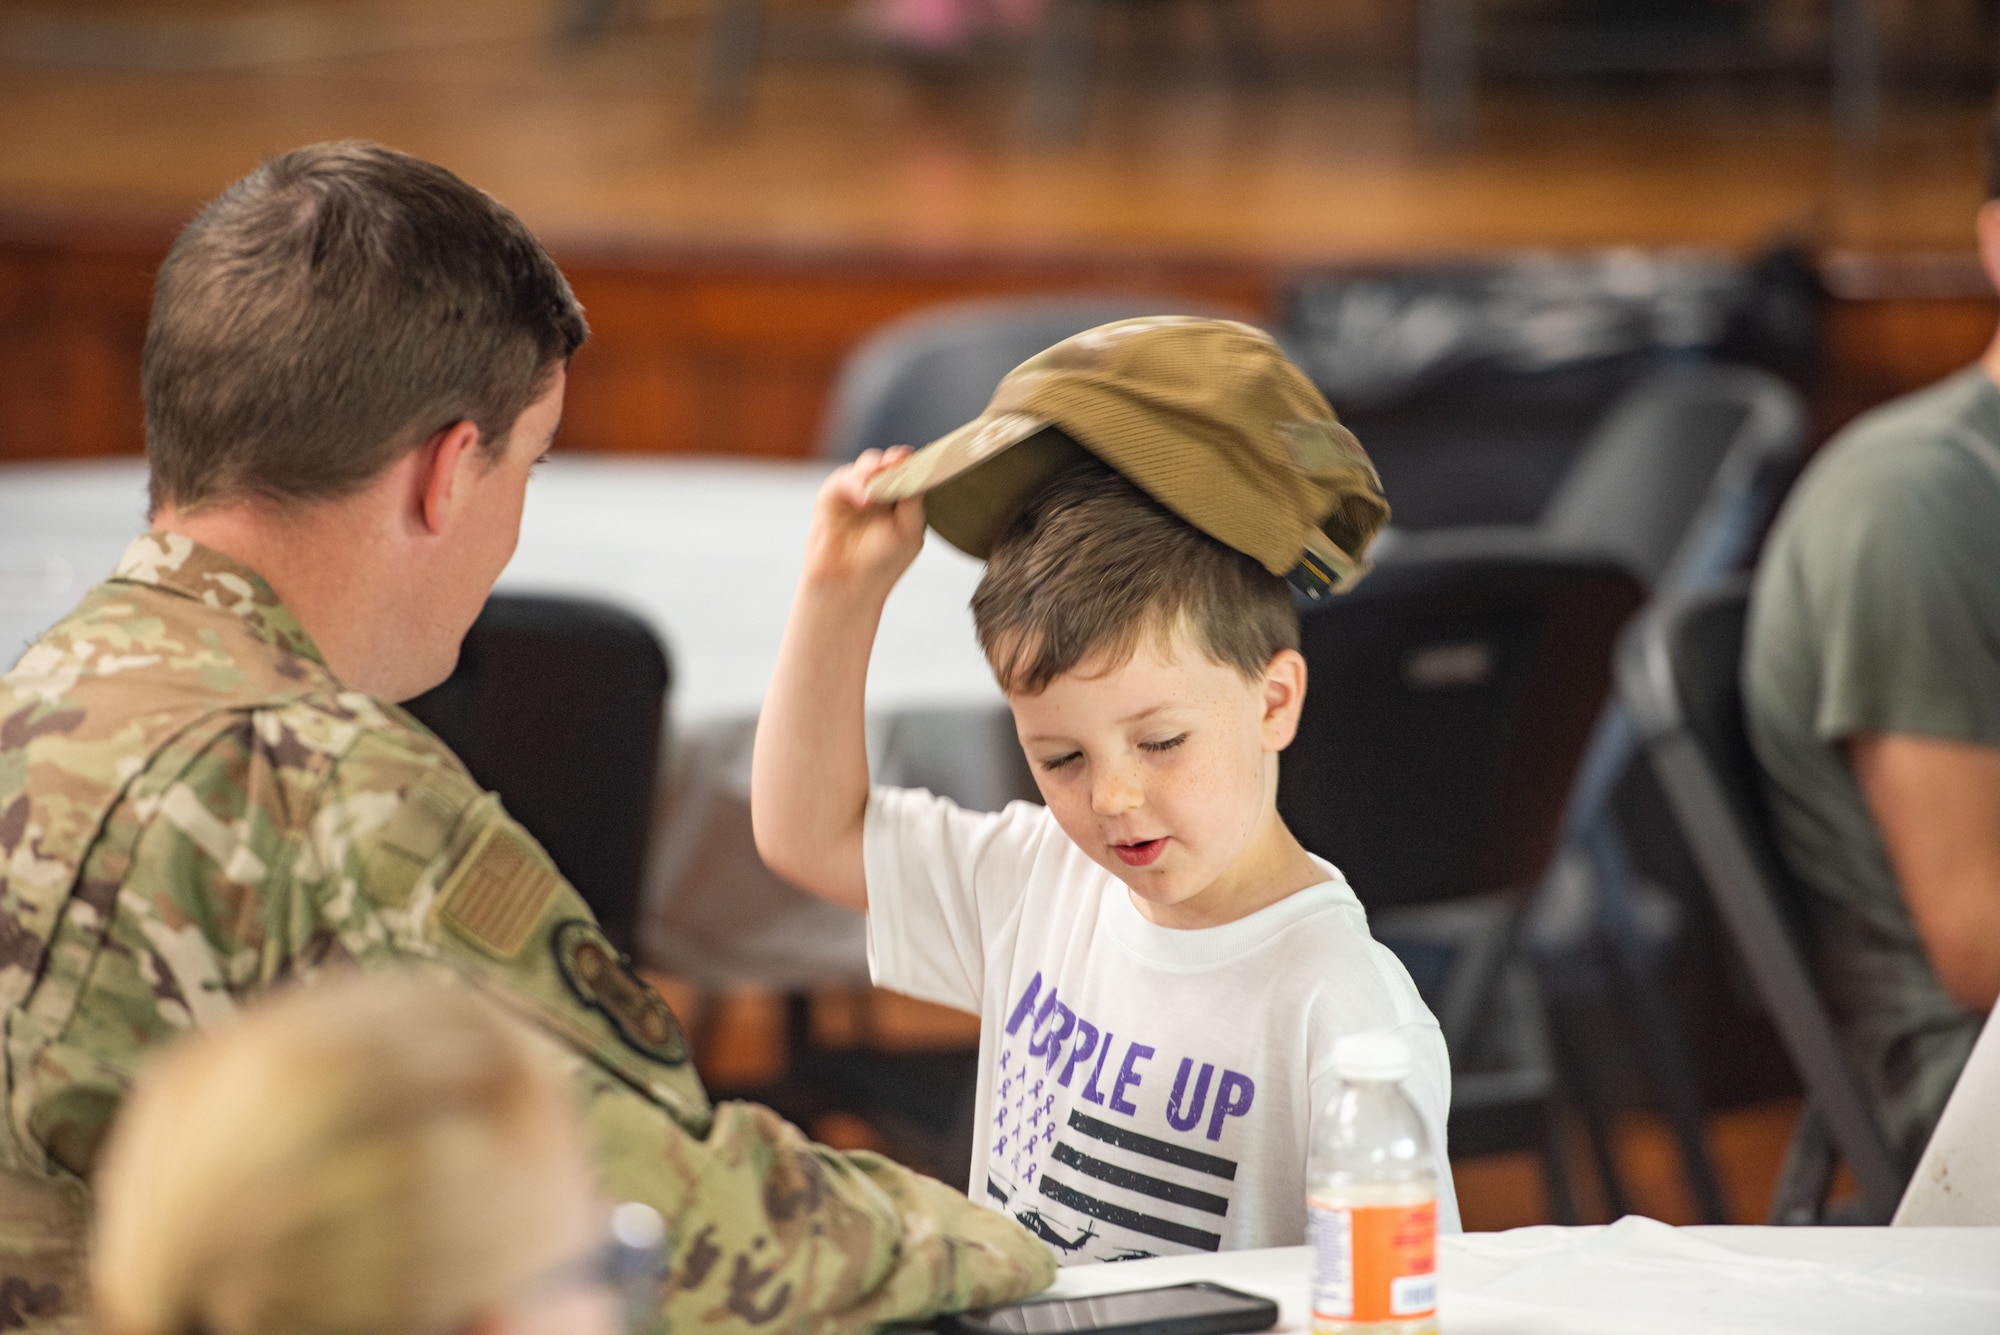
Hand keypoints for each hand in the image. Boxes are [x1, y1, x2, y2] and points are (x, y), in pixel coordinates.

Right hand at [802, 447, 926, 594]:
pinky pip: (845, 479)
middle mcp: (882, 490)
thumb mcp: (909, 532)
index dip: (916, 463)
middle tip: (900, 461)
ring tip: (880, 479)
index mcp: (904, 498)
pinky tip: (865, 500)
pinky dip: (855, 484)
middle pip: (890, 462)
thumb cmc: (883, 563)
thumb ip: (913, 502)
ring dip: (875, 468)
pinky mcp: (833, 495)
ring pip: (868, 464)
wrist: (849, 586)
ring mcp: (858, 490)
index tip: (922, 459)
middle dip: (896, 459)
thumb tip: (916, 471)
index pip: (912, 471)